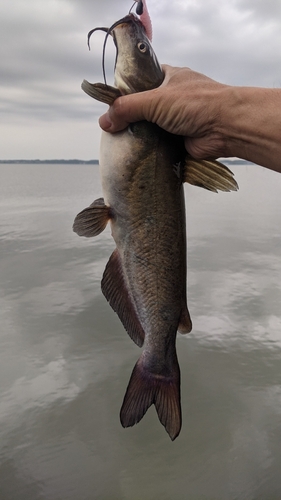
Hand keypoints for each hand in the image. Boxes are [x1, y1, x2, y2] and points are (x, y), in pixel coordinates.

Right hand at [99, 65, 229, 158]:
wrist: (227, 127)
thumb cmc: (196, 104)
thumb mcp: (155, 99)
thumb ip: (127, 108)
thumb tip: (104, 122)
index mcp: (169, 77)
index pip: (141, 80)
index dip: (126, 90)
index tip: (110, 104)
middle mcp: (173, 97)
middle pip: (144, 107)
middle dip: (131, 117)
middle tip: (113, 128)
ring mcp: (178, 119)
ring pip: (151, 127)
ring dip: (140, 135)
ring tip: (120, 143)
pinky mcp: (180, 139)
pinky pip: (159, 143)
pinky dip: (150, 149)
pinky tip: (136, 154)